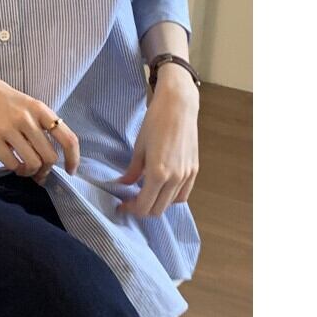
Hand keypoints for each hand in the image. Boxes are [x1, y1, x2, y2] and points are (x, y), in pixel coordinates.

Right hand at [0, 66, 79, 181]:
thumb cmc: (3, 99)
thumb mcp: (29, 105)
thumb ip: (42, 124)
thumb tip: (53, 154)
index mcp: (40, 109)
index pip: (67, 138)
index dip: (73, 158)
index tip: (70, 170)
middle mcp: (27, 119)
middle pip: (50, 157)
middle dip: (47, 169)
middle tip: (40, 172)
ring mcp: (9, 129)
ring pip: (32, 163)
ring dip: (31, 172)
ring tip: (25, 170)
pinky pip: (12, 163)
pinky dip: (16, 169)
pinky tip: (13, 165)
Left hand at [117, 65, 199, 216]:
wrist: (178, 106)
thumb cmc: (155, 123)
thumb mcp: (139, 148)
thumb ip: (132, 171)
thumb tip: (123, 185)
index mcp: (157, 173)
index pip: (144, 206)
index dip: (131, 209)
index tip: (122, 205)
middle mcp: (174, 178)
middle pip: (158, 210)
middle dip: (142, 209)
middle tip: (130, 201)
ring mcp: (187, 175)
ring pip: (171, 204)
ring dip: (157, 204)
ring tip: (146, 194)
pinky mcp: (194, 170)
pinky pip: (183, 193)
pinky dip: (172, 197)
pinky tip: (162, 189)